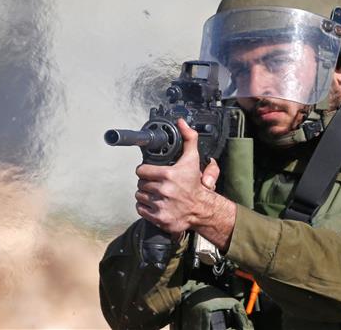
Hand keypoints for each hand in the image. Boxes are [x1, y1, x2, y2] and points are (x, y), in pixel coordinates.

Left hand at [135, 119, 232, 240]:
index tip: (150, 172)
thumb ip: (188, 138)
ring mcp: (161, 205)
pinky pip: (140, 209)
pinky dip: (145, 207)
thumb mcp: (193, 159)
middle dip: (146, 183)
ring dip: (145, 195)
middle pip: (140, 184)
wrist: (201, 208)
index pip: (141, 170)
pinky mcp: (159, 218)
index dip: (145, 171)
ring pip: (139, 196)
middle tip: (156, 184)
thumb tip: (181, 122)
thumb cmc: (194, 184)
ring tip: (156, 194)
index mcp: (169, 174)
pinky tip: (155, 204)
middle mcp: (164, 190)